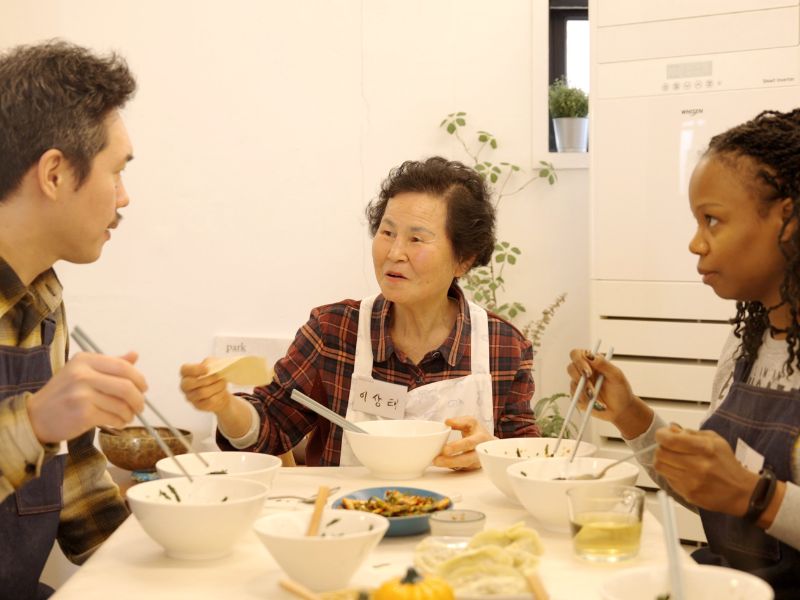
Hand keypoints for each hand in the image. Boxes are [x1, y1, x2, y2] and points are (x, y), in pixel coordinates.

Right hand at [26, 351, 146, 443]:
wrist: (35, 417)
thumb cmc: (63, 394)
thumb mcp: (83, 372)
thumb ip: (110, 364)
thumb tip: (135, 355)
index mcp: (85, 360)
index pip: (123, 366)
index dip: (139, 379)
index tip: (143, 388)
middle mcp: (82, 374)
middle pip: (126, 386)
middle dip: (138, 399)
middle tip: (140, 407)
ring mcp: (82, 393)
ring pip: (121, 404)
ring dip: (129, 414)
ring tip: (127, 417)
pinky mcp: (83, 413)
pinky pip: (112, 417)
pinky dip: (119, 422)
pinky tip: (117, 423)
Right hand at [179, 360, 233, 413]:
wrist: (220, 391)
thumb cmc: (214, 376)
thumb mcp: (213, 365)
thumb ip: (212, 363)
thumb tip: (213, 367)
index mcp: (186, 374)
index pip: (184, 370)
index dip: (195, 369)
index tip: (207, 369)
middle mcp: (185, 386)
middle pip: (190, 383)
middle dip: (207, 379)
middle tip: (219, 376)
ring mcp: (190, 397)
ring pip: (202, 392)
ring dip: (216, 386)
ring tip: (223, 383)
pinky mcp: (198, 406)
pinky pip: (209, 401)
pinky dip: (218, 395)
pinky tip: (222, 391)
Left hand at [433, 416, 493, 470]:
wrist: (488, 443)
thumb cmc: (477, 431)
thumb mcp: (471, 422)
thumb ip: (459, 421)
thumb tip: (447, 422)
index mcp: (481, 438)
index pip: (469, 443)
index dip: (457, 447)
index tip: (445, 449)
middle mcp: (480, 452)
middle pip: (466, 460)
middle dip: (451, 461)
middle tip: (437, 460)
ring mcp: (476, 462)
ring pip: (462, 466)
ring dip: (448, 465)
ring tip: (435, 461)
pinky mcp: (471, 468)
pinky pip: (460, 469)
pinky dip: (449, 466)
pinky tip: (440, 463)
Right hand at [565, 348, 652, 438]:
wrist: (621, 409)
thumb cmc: (620, 390)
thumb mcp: (616, 376)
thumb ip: (603, 364)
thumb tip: (590, 355)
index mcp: (592, 362)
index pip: (577, 354)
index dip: (579, 361)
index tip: (588, 372)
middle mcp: (584, 371)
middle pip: (571, 368)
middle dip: (580, 379)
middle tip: (591, 388)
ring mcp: (580, 384)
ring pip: (572, 383)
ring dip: (583, 391)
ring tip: (595, 398)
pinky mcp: (578, 395)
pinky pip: (574, 396)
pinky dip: (583, 400)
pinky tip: (594, 403)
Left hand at [654, 425, 757, 515]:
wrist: (741, 492)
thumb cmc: (727, 463)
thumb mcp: (715, 440)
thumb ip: (691, 433)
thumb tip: (671, 428)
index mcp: (704, 448)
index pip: (670, 441)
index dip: (661, 435)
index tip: (662, 435)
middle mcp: (697, 466)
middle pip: (661, 453)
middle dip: (661, 448)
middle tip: (667, 448)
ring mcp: (691, 482)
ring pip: (660, 467)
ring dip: (662, 461)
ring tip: (671, 460)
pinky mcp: (688, 494)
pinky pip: (668, 479)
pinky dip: (669, 473)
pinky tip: (680, 472)